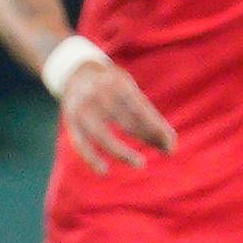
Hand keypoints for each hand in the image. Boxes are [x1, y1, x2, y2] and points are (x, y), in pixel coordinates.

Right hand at [59, 59, 176, 172]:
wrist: (76, 71)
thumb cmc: (113, 86)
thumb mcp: (130, 91)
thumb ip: (146, 115)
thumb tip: (168, 146)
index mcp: (117, 83)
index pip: (140, 108)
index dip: (156, 127)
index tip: (171, 143)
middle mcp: (98, 94)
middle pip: (126, 120)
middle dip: (148, 136)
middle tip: (168, 150)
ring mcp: (82, 108)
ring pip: (102, 135)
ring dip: (122, 151)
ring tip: (141, 163)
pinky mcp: (71, 121)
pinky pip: (80, 143)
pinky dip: (91, 157)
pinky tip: (104, 170)